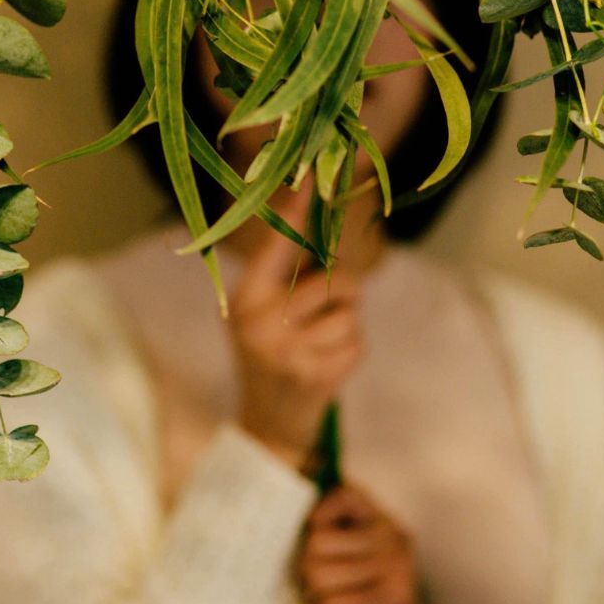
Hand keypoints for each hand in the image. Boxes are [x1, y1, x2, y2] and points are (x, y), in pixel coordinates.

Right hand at [227, 228, 365, 471]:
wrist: (267, 426)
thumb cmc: (272, 353)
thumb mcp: (261, 313)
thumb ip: (284, 275)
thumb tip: (318, 224)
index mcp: (245, 297)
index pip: (277, 246)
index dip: (296, 212)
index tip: (314, 177)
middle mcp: (260, 322)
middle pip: (334, 282)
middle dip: (344, 293)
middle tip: (329, 310)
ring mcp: (286, 351)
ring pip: (350, 315)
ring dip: (346, 328)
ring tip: (320, 346)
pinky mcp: (314, 377)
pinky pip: (357, 343)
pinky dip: (351, 352)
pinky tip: (327, 367)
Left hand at [299, 483, 462, 603]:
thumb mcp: (354, 568)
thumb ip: (332, 539)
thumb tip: (281, 520)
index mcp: (384, 524)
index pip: (346, 493)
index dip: (320, 514)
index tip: (314, 543)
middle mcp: (394, 539)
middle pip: (317, 541)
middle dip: (306, 574)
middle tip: (316, 595)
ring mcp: (395, 569)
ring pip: (319, 574)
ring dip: (312, 602)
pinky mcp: (391, 602)